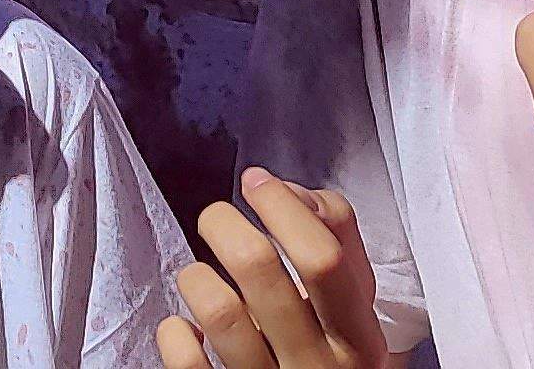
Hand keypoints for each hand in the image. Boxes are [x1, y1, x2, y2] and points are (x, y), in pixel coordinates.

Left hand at [158, 174, 389, 368]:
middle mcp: (319, 366)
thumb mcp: (353, 305)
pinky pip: (188, 361)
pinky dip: (175, 333)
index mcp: (358, 337)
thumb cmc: (331, 351)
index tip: (257, 183)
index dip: (281, 206)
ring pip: (219, 311)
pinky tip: (186, 329)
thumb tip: (281, 189)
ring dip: (197, 278)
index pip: (323, 257)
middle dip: (223, 224)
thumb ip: (334, 238)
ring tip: (200, 278)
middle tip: (215, 219)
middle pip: (259, 268)